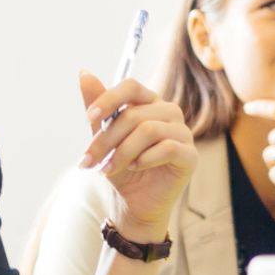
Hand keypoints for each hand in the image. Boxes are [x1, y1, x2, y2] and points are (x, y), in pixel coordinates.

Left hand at [79, 72, 196, 242]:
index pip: (132, 86)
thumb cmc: (122, 167)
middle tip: (88, 160)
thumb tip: (84, 73)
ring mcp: (183, 133)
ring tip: (107, 170)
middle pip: (135, 114)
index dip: (109, 99)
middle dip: (106, 139)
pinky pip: (167, 148)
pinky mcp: (190, 155)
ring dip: (122, 152)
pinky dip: (143, 159)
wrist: (135, 202)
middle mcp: (170, 113)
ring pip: (149, 130)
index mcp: (150, 103)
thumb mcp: (104, 137)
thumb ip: (98, 108)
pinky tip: (133, 168)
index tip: (89, 118)